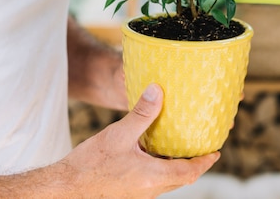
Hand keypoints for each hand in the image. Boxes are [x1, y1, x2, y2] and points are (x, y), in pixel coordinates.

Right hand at [60, 83, 218, 197]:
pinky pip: (152, 184)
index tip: (216, 153)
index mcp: (153, 177)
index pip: (190, 172)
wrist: (63, 190)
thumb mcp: (118, 135)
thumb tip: (157, 90)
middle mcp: (149, 190)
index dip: (205, 162)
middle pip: (181, 180)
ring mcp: (138, 195)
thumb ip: (141, 114)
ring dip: (176, 169)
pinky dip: (160, 172)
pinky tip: (151, 158)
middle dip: (193, 166)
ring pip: (166, 183)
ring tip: (180, 151)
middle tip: (202, 150)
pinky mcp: (127, 195)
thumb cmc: (89, 165)